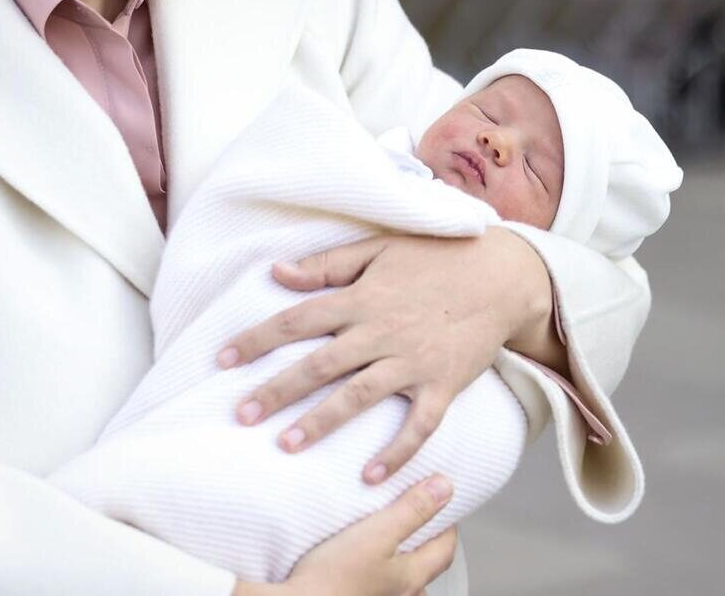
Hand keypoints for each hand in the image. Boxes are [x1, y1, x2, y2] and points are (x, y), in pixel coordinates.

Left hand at [218, 227, 555, 482]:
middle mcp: (382, 331)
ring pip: (360, 396)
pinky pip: (418, 424)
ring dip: (323, 422)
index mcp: (362, 297)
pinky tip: (371, 476)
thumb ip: (329, 264)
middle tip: (241, 416)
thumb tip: (278, 272)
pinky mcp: (443, 384)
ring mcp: (413, 361)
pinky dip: (396, 451)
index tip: (221, 360)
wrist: (503, 275)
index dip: (256, 339)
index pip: (297, 320)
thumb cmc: (438, 258)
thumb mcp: (381, 248)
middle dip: (277, 390)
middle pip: (320, 364)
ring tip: (287, 445)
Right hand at [232, 475, 456, 595]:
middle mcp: (400, 595)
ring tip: (386, 537)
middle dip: (425, 542)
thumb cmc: (333, 576)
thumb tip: (446, 489)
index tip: (442, 503)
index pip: (445, 549)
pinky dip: (376, 571)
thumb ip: (412, 510)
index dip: (448, 524)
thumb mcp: (378, 532)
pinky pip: (376, 585)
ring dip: (399, 559)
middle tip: (416, 517)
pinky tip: (359, 559)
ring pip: (400, 580)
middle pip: (425, 566)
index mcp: (411, 577)